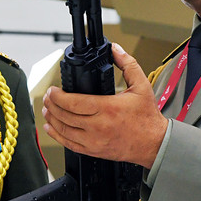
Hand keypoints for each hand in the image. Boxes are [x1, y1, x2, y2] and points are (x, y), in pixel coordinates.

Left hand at [42, 43, 167, 168]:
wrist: (154, 144)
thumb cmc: (147, 118)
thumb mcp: (141, 86)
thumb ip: (127, 64)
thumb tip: (116, 49)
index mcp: (107, 108)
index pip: (73, 102)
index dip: (58, 96)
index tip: (52, 90)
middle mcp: (98, 126)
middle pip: (65, 115)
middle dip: (51, 104)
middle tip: (46, 97)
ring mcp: (94, 141)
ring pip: (64, 130)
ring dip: (51, 118)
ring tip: (46, 109)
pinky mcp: (93, 151)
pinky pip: (69, 144)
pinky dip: (57, 135)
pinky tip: (51, 128)